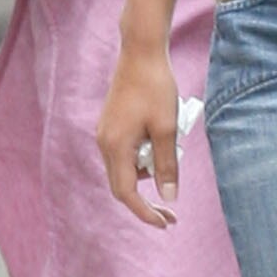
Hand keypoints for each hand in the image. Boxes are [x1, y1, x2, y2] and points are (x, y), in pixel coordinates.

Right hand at [98, 39, 181, 228]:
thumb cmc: (156, 88)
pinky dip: (144, 155)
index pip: (126, 193)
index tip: (164, 223)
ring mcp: (106, 133)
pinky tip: (161, 139)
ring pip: (126, 167)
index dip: (144, 212)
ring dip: (148, 169)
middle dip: (147, 199)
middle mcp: (104, 143)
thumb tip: (169, 197)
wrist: (141, 53)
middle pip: (123, 184)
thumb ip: (167, 164)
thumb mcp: (167, 128)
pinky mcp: (111, 124)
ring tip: (172, 147)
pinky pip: (126, 151)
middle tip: (171, 212)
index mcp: (115, 146)